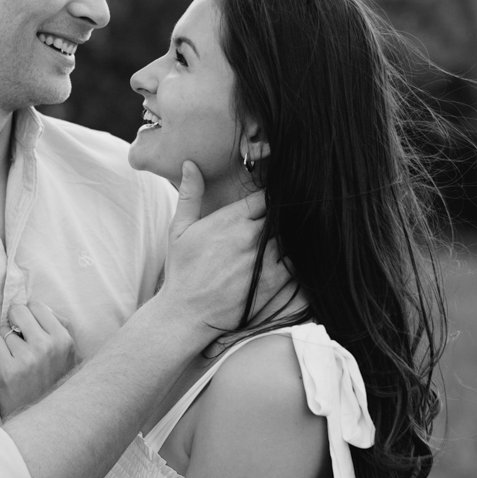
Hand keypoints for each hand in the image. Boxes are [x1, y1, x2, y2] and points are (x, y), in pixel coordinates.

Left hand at [0, 301, 76, 417]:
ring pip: (4, 330)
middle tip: (18, 337)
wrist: (46, 420)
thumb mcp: (71, 355)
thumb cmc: (56, 383)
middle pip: (18, 312)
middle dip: (14, 322)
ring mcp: (27, 358)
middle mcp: (47, 346)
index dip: (30, 315)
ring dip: (6, 341)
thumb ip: (60, 328)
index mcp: (65, 340)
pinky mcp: (9, 371)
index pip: (37, 306)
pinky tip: (6, 363)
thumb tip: (36, 307)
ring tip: (16, 357)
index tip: (28, 327)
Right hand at [159, 162, 282, 337]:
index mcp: (231, 219)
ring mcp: (265, 259)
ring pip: (291, 236)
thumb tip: (191, 163)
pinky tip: (291, 257)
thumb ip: (190, 194)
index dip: (271, 197)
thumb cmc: (183, 271)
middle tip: (284, 220)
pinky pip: (297, 262)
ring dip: (290, 236)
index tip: (271, 202)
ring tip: (290, 238)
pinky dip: (297, 258)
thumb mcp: (179, 229)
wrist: (187, 314)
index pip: (266, 196)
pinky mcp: (275, 281)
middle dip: (283, 216)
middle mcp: (251, 236)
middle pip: (281, 215)